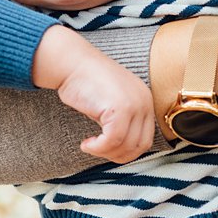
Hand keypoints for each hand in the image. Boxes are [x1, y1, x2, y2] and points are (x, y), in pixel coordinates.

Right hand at [33, 26, 154, 162]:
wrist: (72, 62)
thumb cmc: (86, 80)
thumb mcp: (112, 102)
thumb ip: (121, 122)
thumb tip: (121, 149)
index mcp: (145, 100)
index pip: (145, 139)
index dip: (127, 151)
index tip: (109, 151)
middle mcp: (144, 101)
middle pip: (139, 145)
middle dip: (117, 155)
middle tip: (99, 151)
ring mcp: (134, 104)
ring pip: (125, 145)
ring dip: (105, 152)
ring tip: (90, 146)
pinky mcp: (120, 108)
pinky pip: (112, 140)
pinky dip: (98, 148)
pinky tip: (87, 144)